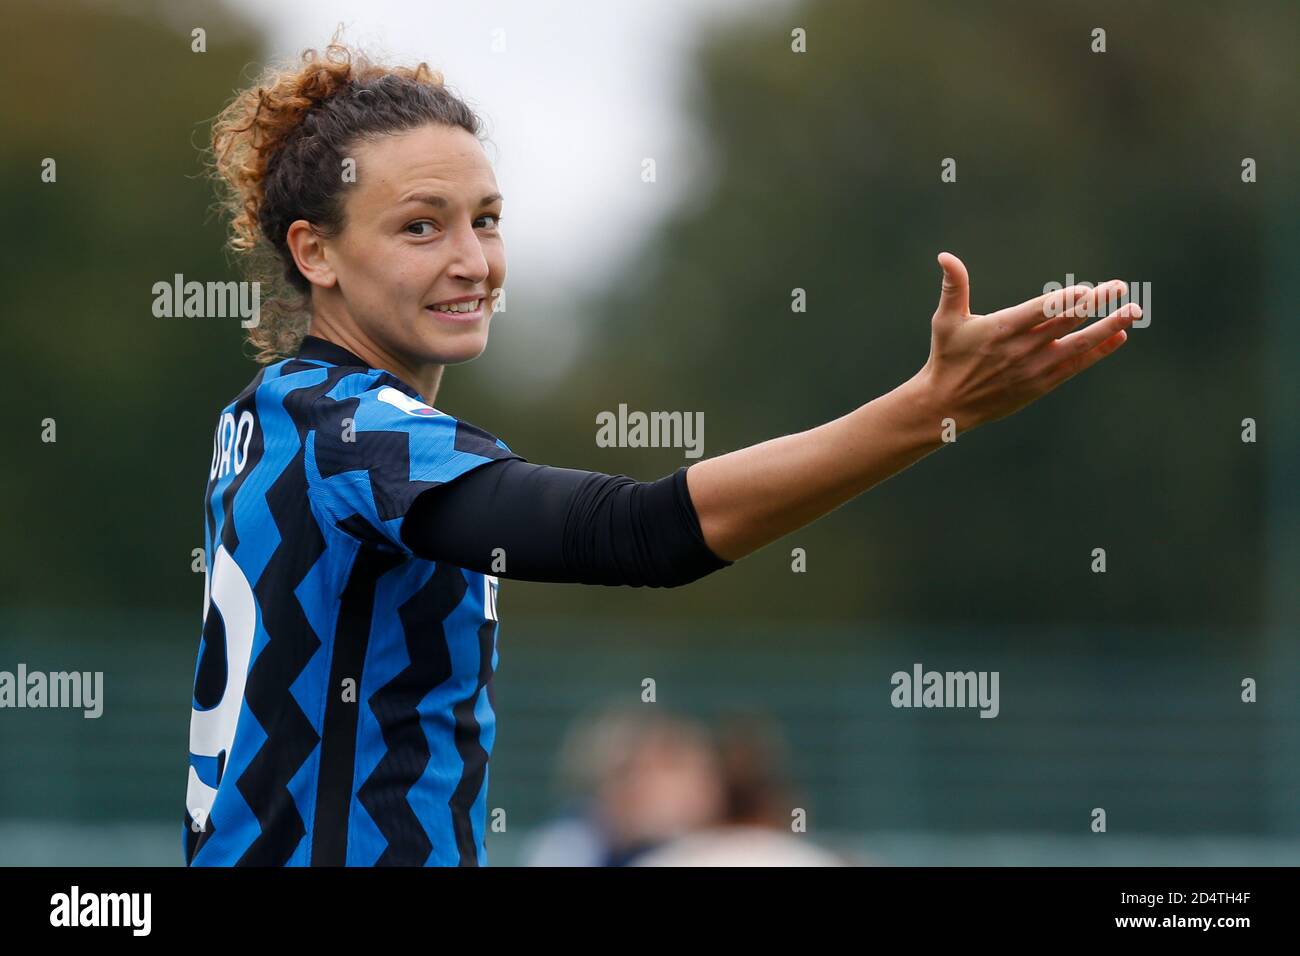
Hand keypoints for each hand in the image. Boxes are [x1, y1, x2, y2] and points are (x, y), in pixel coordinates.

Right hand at [915, 252, 1140, 430]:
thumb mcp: (945, 320)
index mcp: (1001, 328)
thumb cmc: (947, 357)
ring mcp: (1034, 368)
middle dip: (1095, 303)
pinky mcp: (1041, 384)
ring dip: (1108, 327)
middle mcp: (1022, 349)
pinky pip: (1076, 365)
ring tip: (1133, 310)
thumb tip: (945, 256)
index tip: (1087, 289)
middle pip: (1066, 322)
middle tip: (1119, 286)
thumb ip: (954, 286)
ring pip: (1079, 345)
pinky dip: (1098, 351)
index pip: (1039, 311)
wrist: (948, 405)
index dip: (1064, 300)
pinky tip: (1118, 336)